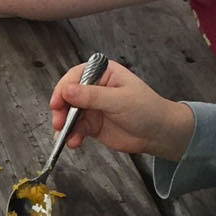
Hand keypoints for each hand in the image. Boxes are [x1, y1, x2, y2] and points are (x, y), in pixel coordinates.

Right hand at [50, 60, 193, 159]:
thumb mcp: (119, 100)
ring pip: (69, 114)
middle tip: (59, 122)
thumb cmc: (146, 109)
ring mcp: (92, 107)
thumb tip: (66, 91)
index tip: (57, 103)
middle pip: (68, 95)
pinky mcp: (92, 125)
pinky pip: (76, 129)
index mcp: (103, 73)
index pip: (76, 76)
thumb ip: (91, 96)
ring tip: (66, 137)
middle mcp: (95, 88)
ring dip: (65, 125)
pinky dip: (72, 136)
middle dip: (61, 109)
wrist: (159, 134)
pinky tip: (74, 142)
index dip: (63, 88)